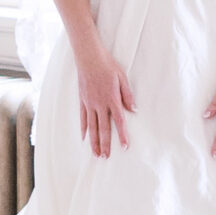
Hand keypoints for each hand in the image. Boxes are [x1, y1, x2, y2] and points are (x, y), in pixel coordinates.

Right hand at [76, 42, 134, 157]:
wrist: (88, 57)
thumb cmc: (107, 65)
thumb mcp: (122, 78)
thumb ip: (128, 95)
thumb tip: (133, 109)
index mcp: (112, 99)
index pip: (119, 121)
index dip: (122, 135)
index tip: (125, 147)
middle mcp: (100, 104)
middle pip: (103, 129)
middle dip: (106, 144)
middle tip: (106, 157)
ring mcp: (89, 103)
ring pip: (92, 127)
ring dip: (94, 142)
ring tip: (96, 154)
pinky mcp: (82, 101)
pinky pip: (83, 118)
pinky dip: (84, 129)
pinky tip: (84, 139)